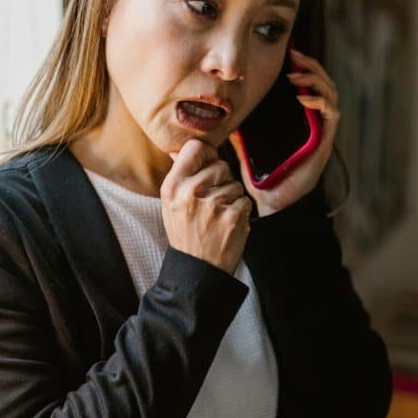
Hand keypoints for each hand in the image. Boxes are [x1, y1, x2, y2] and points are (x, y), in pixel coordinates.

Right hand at [162, 139, 251, 273]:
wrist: (197, 270)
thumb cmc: (185, 234)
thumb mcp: (171, 205)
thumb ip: (179, 176)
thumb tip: (179, 150)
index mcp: (173, 187)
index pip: (194, 148)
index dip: (206, 154)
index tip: (208, 165)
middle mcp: (191, 192)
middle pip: (220, 165)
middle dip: (222, 181)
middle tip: (212, 202)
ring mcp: (213, 204)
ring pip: (235, 184)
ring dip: (232, 198)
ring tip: (218, 216)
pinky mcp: (233, 216)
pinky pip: (246, 200)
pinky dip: (241, 212)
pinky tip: (228, 224)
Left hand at [230, 47, 339, 216]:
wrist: (272, 202)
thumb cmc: (262, 177)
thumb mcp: (245, 146)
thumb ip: (238, 130)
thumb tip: (219, 116)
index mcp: (298, 120)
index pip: (308, 85)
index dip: (303, 66)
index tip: (289, 53)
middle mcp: (313, 122)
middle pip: (323, 83)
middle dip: (311, 66)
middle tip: (295, 55)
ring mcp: (321, 131)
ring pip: (330, 94)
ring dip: (315, 79)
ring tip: (296, 75)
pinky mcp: (325, 141)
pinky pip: (332, 113)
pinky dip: (319, 101)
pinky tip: (304, 98)